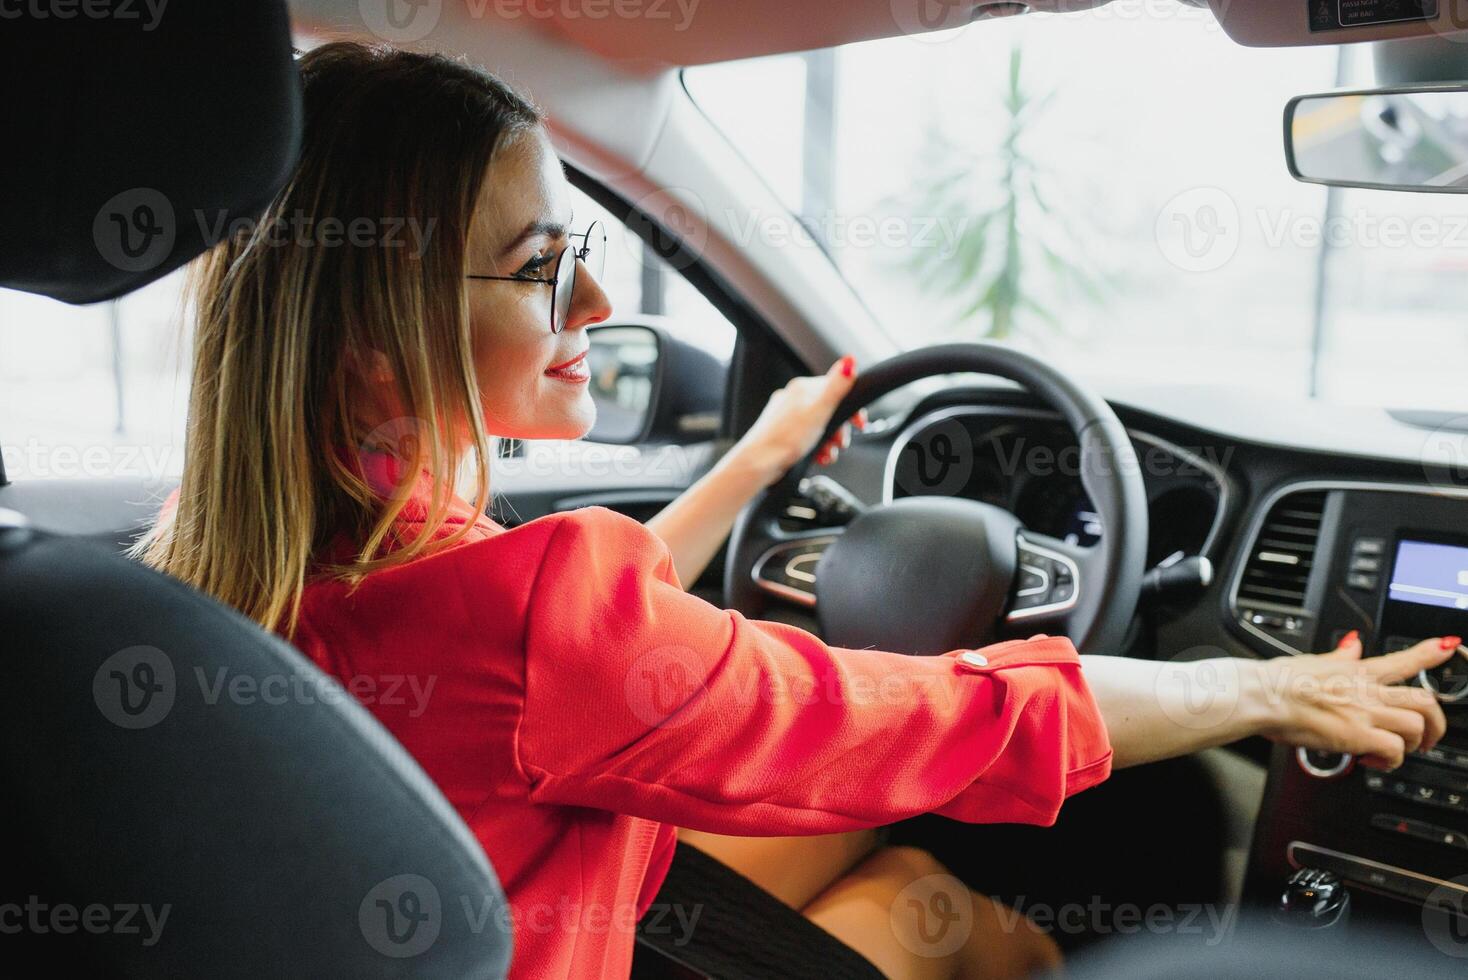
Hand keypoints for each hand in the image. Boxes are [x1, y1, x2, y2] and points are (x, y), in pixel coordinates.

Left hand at [732, 353, 867, 482]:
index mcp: (803, 388)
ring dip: (829, 442)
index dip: (851, 408)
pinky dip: (816, 447)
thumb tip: (850, 361)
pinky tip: (817, 457)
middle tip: (840, 443)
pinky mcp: (783, 433)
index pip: (836, 389)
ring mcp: (786, 416)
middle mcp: (793, 398)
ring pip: (819, 425)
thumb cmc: (786, 438)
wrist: (758, 463)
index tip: (859, 423)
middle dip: (839, 429)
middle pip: (829, 409)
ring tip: (827, 454)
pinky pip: (807, 437)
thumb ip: (836, 387)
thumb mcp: (819, 411)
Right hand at [1249, 632, 1457, 769]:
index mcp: (1357, 672)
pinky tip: (1371, 761)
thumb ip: (1339, 657)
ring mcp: (1363, 712)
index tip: (1451, 646)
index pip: (1403, 659)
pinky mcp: (1356, 735)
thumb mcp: (1313, 661)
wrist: (1260, 696)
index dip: (1431, 653)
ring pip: (1417, 727)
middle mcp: (1367, 691)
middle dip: (1436, 723)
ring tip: (1391, 753)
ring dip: (1411, 745)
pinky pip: (1395, 750)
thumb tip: (1352, 643)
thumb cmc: (1277, 682)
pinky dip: (1390, 761)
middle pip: (1425, 701)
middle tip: (1427, 738)